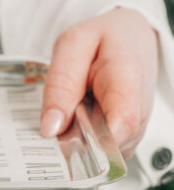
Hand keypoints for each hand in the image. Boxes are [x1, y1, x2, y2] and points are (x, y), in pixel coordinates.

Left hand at [40, 7, 157, 158]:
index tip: (57, 135)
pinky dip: (82, 135)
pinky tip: (79, 112)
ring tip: (72, 103)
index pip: (116, 130)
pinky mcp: (127, 137)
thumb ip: (61, 84)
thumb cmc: (104, 38)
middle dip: (72, 137)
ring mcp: (135, 130)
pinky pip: (100, 149)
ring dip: (76, 135)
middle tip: (58, 107)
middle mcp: (139, 115)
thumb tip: (50, 129)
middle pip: (102, 148)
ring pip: (99, 153)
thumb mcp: (72, 45)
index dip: (85, 141)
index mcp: (128, 85)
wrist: (132, 36)